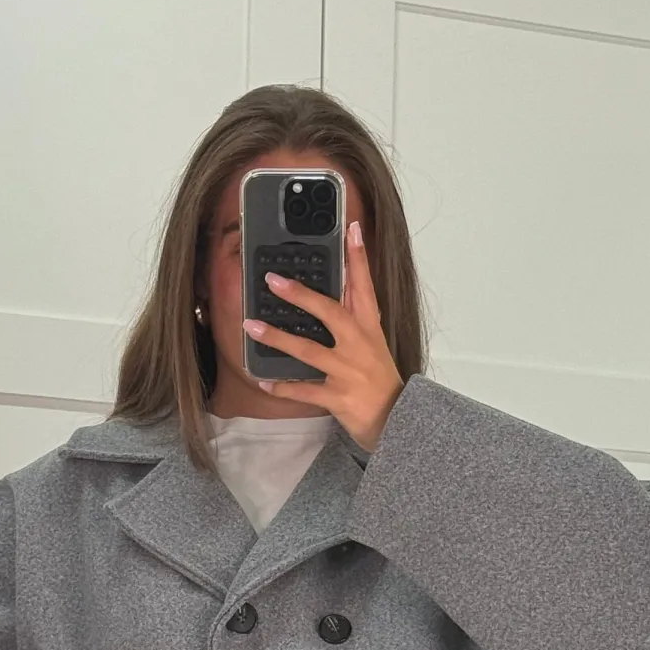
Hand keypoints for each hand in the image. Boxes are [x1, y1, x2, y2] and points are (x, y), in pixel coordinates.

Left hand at [242, 219, 404, 451]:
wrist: (397, 420)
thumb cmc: (380, 380)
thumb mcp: (374, 343)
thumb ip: (357, 314)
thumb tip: (346, 283)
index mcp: (369, 329)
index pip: (365, 286)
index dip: (359, 257)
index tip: (351, 228)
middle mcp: (359, 346)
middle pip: (330, 312)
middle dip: (301, 295)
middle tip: (273, 280)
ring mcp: (347, 372)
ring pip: (308, 351)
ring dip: (278, 338)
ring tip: (252, 327)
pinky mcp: (338, 397)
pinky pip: (304, 392)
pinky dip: (283, 388)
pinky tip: (264, 382)